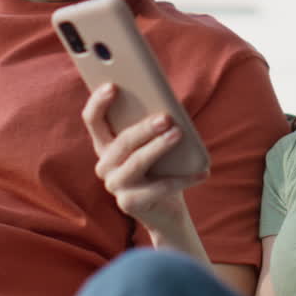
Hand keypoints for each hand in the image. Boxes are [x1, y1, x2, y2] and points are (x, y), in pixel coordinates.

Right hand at [81, 83, 206, 233]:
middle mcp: (105, 165)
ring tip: (178, 134)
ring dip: (159, 147)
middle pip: (121, 141)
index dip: (99, 102)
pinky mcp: (129, 204)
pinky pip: (158, 188)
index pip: (93, 120)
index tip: (113, 86)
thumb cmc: (162, 167)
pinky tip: (202, 172)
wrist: (166, 210)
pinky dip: (182, 179)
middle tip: (166, 117)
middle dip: (144, 128)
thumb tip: (166, 105)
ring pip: (137, 162)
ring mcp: (115, 185)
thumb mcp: (155, 143)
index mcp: (106, 144)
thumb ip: (153, 124)